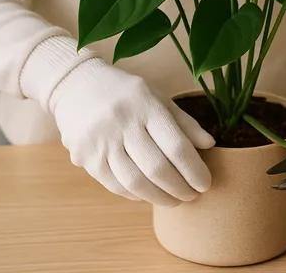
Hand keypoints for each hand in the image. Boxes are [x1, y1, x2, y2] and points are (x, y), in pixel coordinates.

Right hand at [50, 58, 214, 205]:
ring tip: (174, 200)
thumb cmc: (126, 93)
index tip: (206, 184)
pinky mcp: (85, 156)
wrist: (76, 85)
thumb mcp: (157, 97)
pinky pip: (114, 185)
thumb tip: (210, 144)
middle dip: (180, 188)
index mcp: (146, 105)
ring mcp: (100, 140)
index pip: (177, 146)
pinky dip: (135, 195)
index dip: (194, 170)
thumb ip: (184, 122)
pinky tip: (148, 195)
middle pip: (157, 168)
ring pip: (135, 182)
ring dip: (159, 197)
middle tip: (192, 196)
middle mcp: (122, 122)